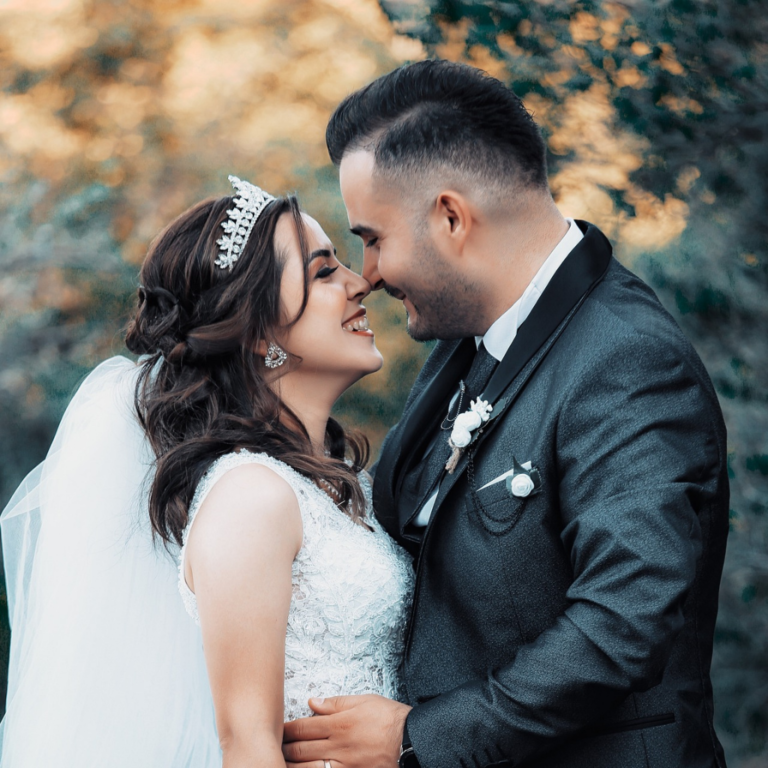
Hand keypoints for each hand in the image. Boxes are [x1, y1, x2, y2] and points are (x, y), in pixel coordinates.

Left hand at [282, 694, 411, 767]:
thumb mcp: (364, 701)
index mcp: (339, 724)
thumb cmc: (389, 718)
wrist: (412, 741)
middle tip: (273, 747)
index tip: (277, 729)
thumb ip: (336, 703)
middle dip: (284, 748)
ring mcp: (343, 765)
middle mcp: (337, 746)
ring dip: (291, 766)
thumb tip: (313, 703)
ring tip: (281, 763)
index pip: (302, 727)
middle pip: (300, 749)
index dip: (286, 729)